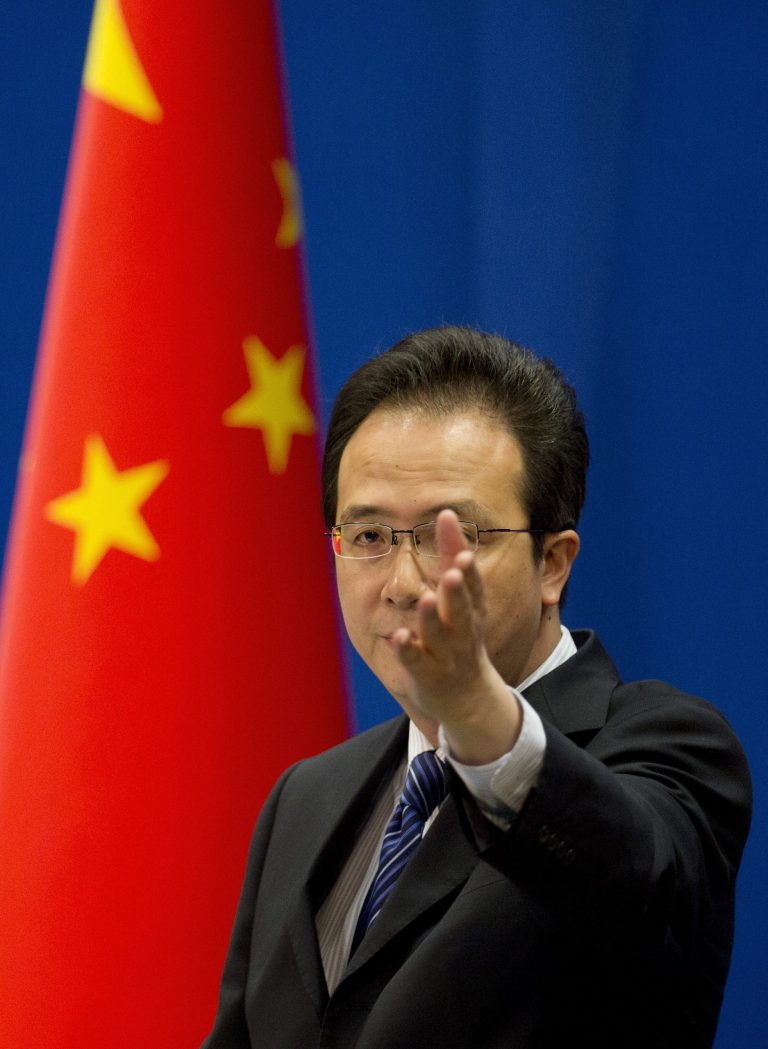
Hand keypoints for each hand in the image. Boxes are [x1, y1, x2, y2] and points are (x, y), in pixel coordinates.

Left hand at [391, 509, 521, 764]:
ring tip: (427, 599)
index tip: (462, 547)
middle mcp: (462, 632)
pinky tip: (397, 637)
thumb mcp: (463, 598)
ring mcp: (445, 655)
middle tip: (455, 572)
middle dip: (458, 591)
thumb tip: (447, 512)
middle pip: (461, 610)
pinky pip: (415, 662)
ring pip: (439, 635)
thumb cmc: (460, 637)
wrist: (465, 697)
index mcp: (471, 610)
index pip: (472, 585)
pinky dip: (407, 650)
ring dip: (432, 618)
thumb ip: (451, 557)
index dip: (467, 566)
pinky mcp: (426, 674)